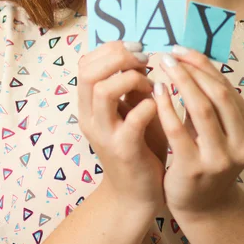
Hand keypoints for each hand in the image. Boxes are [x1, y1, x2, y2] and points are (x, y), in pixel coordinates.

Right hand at [77, 41, 165, 211]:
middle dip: (118, 58)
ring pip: (103, 91)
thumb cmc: (137, 145)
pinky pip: (132, 120)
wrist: (136, 195)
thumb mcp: (128, 109)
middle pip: (89, 72)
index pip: (85, 63)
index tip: (136, 49)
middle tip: (144, 60)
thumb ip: (129, 84)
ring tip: (150, 85)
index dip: (110, 49)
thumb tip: (140, 53)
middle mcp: (89, 117)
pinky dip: (148, 106)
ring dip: (131, 79)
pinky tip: (158, 106)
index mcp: (87, 104)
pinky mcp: (124, 150)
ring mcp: (104, 134)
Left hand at [153, 46, 243, 215]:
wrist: (202, 205)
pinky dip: (166, 106)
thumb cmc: (206, 155)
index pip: (226, 86)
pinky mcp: (195, 168)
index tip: (179, 50)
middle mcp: (243, 144)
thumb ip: (210, 98)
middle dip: (191, 70)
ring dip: (180, 82)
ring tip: (161, 67)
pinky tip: (155, 92)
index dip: (202, 64)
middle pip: (218, 94)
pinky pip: (178, 130)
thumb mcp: (217, 128)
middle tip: (168, 56)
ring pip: (201, 109)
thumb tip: (186, 56)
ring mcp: (221, 158)